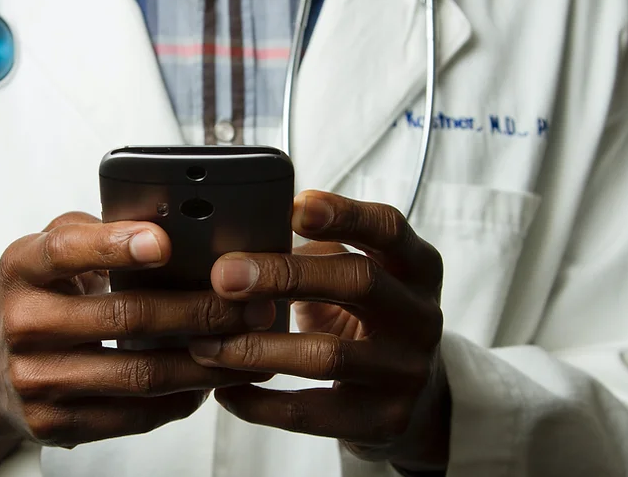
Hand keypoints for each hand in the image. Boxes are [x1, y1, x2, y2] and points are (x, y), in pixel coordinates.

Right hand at [0, 212, 273, 474]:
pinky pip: (133, 415)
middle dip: (200, 310)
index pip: (66, 251)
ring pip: (139, 374)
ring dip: (204, 362)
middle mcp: (23, 323)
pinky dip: (180, 399)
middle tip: (250, 305)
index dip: (116, 245)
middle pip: (125, 317)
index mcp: (22, 268)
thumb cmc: (37, 296)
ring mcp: (35, 380)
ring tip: (247, 345)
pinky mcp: (54, 423)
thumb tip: (171, 224)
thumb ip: (98, 233)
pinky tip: (209, 382)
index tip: (164, 242)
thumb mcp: (49, 252)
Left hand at [189, 192, 449, 471]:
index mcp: (416, 267)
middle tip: (224, 276)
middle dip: (284, 275)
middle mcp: (421, 316)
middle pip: (358, 282)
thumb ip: (319, 253)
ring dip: (256, 347)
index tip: (293, 207)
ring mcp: (406, 371)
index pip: (388, 228)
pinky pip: (311, 413)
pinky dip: (260, 403)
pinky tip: (226, 390)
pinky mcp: (384, 420)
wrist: (418, 397)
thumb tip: (243, 238)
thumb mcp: (361, 277)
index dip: (344, 214)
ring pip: (327, 355)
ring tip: (206, 343)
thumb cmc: (371, 320)